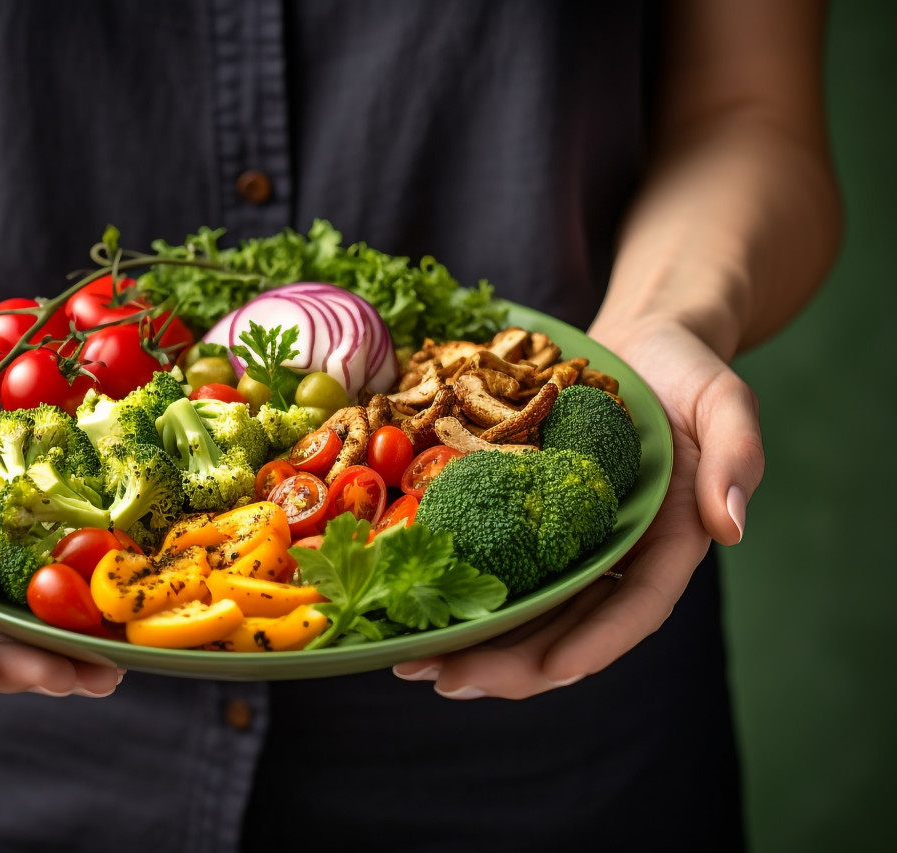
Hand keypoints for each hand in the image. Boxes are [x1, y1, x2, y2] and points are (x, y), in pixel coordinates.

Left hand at [393, 319, 762, 698]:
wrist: (637, 343)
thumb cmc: (685, 369)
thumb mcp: (724, 399)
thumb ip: (738, 456)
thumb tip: (732, 525)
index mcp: (668, 540)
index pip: (637, 606)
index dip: (598, 641)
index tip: (554, 671)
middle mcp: (615, 554)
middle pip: (567, 626)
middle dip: (510, 662)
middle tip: (448, 680)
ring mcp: (569, 543)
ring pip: (525, 610)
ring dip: (472, 643)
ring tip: (410, 661)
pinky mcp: (530, 522)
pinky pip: (496, 566)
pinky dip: (458, 590)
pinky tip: (411, 608)